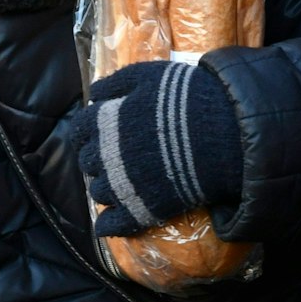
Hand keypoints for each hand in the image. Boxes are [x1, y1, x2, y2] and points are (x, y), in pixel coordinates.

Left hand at [74, 60, 239, 236]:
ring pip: (98, 192)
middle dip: (97, 159)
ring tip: (119, 183)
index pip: (80, 130)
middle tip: (112, 158)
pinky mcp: (141, 210)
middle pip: (87, 162)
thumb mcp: (148, 76)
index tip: (97, 132)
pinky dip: (107, 225)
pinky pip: (113, 224)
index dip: (88, 131)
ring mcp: (121, 186)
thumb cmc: (185, 98)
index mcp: (104, 122)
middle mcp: (105, 156)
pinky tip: (106, 224)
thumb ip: (116, 83)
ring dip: (104, 187)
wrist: (221, 134)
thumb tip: (94, 95)